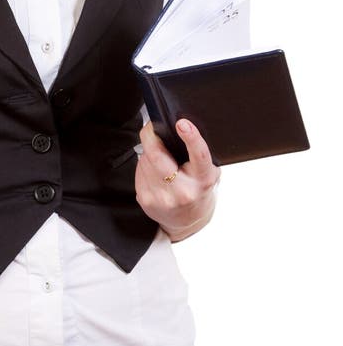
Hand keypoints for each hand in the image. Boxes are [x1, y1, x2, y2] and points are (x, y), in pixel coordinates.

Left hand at [134, 118, 219, 240]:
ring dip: (148, 150)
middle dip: (151, 135)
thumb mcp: (208, 172)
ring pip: (145, 160)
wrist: (186, 221)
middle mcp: (182, 191)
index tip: (183, 124)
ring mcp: (161, 198)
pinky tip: (153, 169)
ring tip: (159, 153)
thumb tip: (179, 127)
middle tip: (152, 125)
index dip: (191, 137)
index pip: (199, 156)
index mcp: (202, 181)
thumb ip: (198, 153)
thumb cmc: (197, 190)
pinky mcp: (145, 200)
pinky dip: (144, 164)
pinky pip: (139, 170)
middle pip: (157, 156)